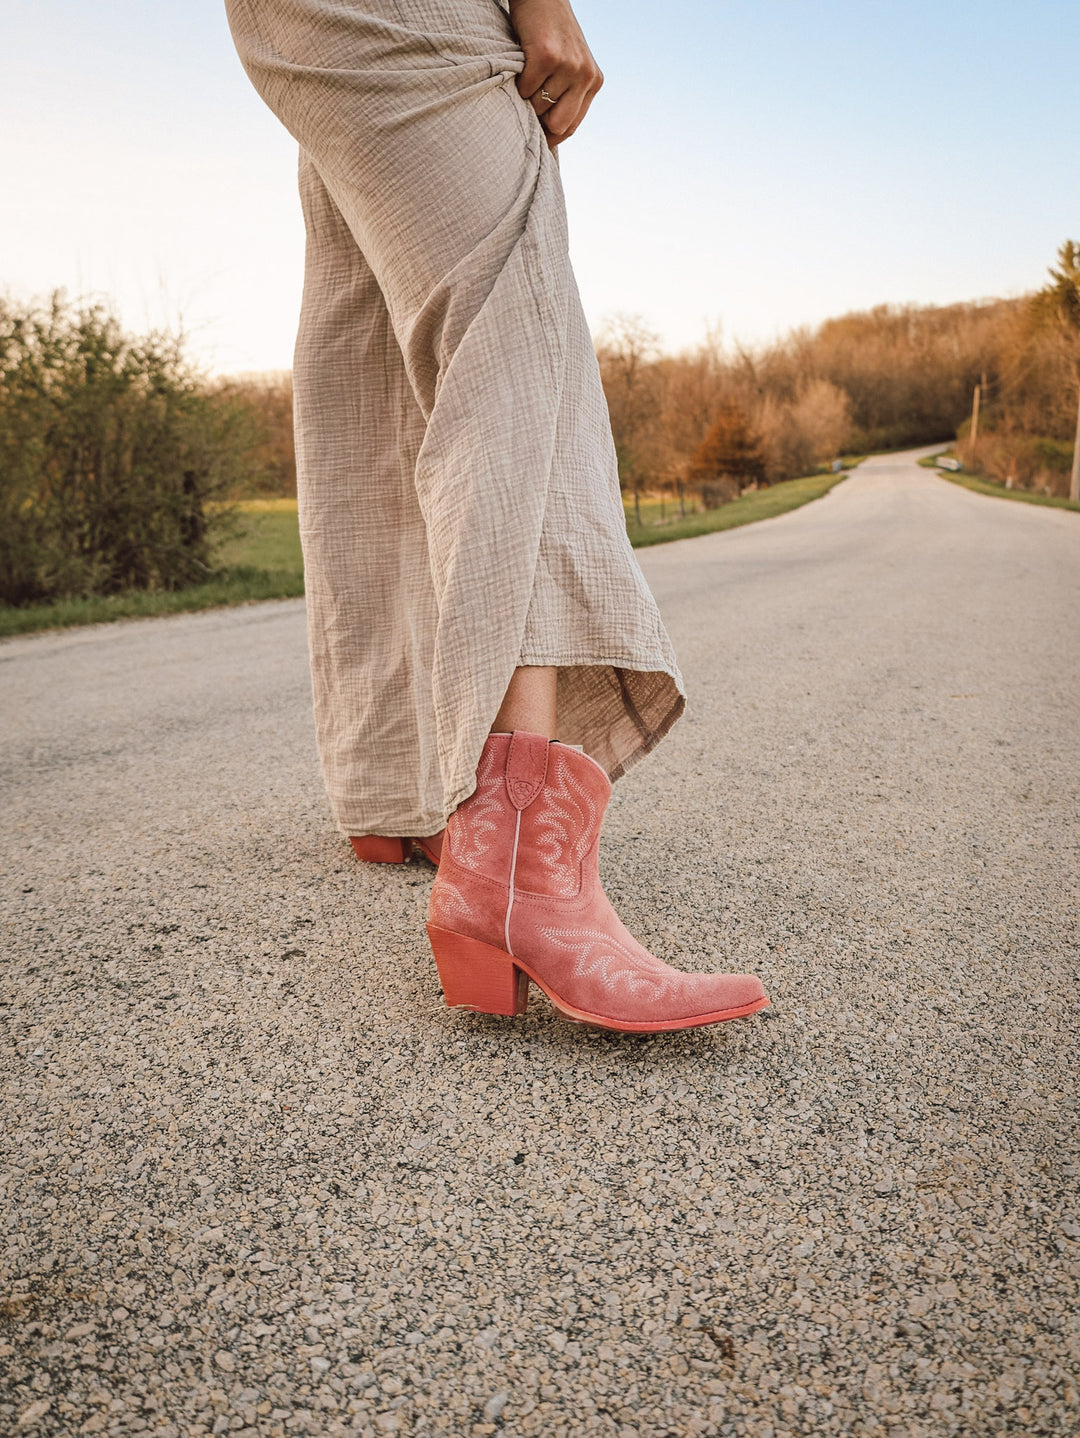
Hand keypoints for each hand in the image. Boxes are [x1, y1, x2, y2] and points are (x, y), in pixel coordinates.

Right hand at [507, 0, 602, 146]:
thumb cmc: (550, 35)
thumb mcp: (569, 65)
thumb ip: (567, 94)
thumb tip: (549, 134)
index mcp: (593, 82)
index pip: (571, 126)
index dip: (551, 136)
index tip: (535, 137)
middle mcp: (585, 75)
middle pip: (558, 125)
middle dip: (539, 120)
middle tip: (528, 105)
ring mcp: (568, 65)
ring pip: (539, 107)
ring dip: (526, 97)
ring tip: (528, 76)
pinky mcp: (547, 56)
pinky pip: (526, 89)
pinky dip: (518, 82)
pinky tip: (522, 66)